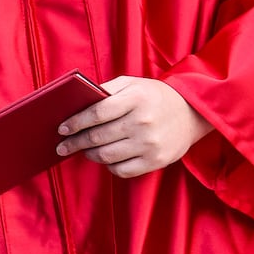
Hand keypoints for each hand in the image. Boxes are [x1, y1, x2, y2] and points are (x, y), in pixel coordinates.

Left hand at [55, 76, 213, 178]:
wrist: (191, 112)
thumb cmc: (153, 96)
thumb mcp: (131, 84)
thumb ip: (105, 90)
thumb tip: (76, 103)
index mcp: (135, 99)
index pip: (96, 113)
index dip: (75, 122)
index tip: (61, 129)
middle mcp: (143, 122)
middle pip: (98, 136)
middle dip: (75, 142)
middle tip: (62, 145)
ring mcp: (150, 144)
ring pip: (107, 155)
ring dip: (89, 154)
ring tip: (83, 150)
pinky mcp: (157, 161)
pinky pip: (123, 170)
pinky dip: (108, 166)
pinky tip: (105, 158)